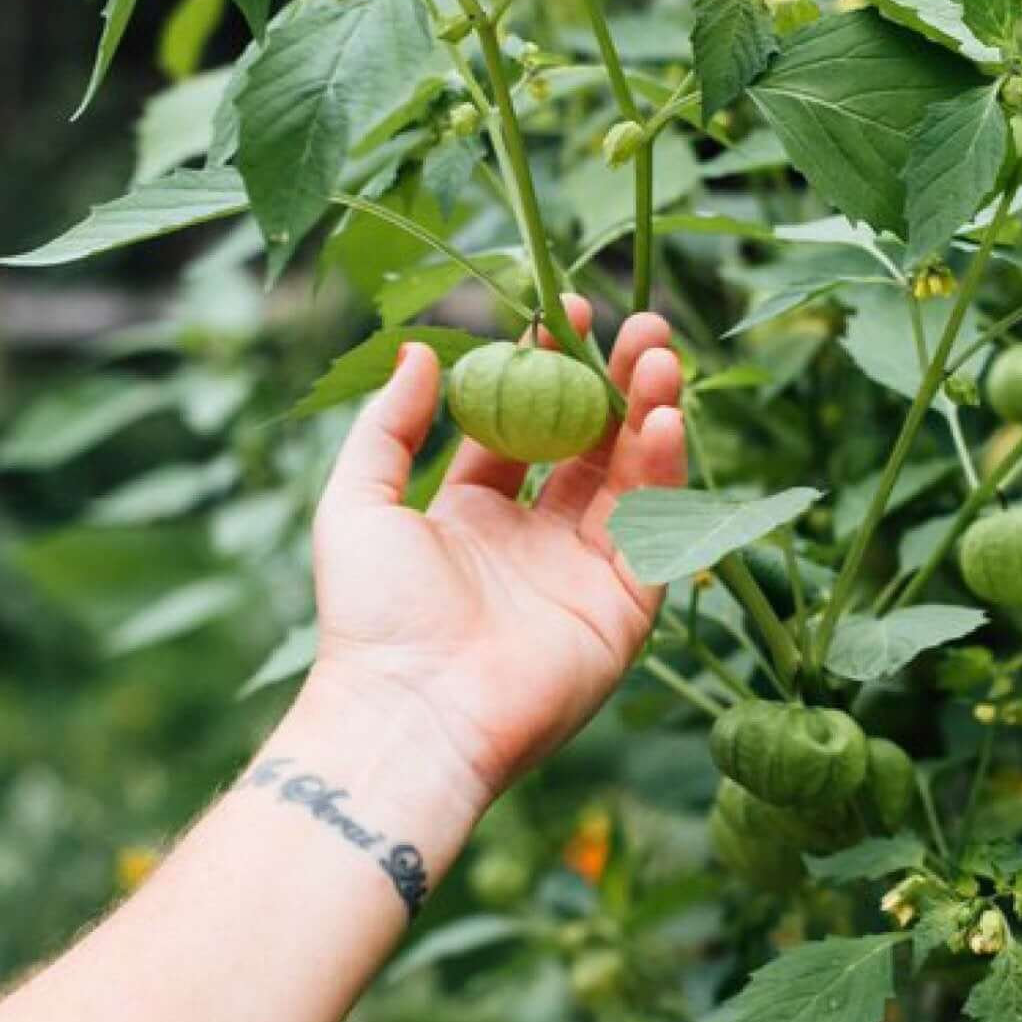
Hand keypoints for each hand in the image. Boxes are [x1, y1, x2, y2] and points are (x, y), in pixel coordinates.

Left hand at [307, 297, 685, 809]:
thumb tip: (418, 352)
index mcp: (473, 517)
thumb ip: (388, 426)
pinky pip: (652, 534)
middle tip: (641, 325)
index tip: (563, 312)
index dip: (547, 369)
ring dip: (650, 414)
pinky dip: (662, 475)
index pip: (525, 428)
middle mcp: (534, 543)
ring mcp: (582, 577)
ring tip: (661, 356)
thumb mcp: (357, 502)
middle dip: (616, 384)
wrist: (409, 710)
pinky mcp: (621, 612)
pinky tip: (664, 420)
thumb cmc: (370, 614)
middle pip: (590, 446)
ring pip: (630, 480)